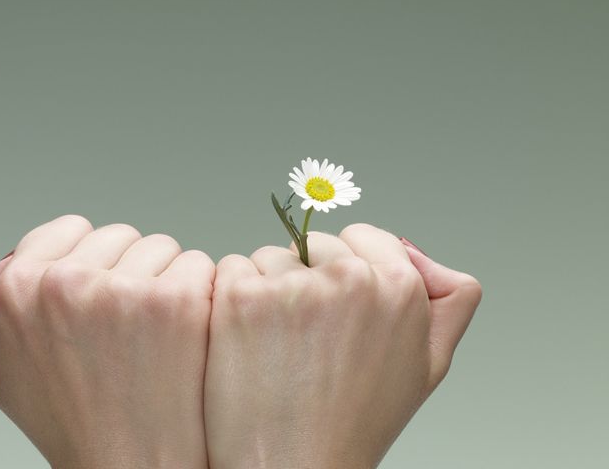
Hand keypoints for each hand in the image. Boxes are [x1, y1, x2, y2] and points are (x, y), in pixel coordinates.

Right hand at [0, 215, 215, 468]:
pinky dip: (199, 292)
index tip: (95, 301)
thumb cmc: (71, 422)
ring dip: (163, 279)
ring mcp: (123, 290)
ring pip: (160, 247)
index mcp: (17, 288)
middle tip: (123, 329)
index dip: (88, 263)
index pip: (69, 229)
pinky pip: (197, 264)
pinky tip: (183, 336)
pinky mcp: (175, 299)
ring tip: (151, 336)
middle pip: (118, 236)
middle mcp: (66, 283)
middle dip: (125, 271)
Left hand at [203, 223, 481, 468]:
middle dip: (308, 277)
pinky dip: (233, 297)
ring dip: (269, 288)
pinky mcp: (241, 296)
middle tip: (310, 338)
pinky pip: (234, 269)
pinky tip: (248, 341)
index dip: (347, 270)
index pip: (363, 236)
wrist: (293, 466)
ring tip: (280, 346)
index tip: (339, 309)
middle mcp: (350, 278)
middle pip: (315, 244)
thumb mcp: (428, 364)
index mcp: (400, 287)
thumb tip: (418, 252)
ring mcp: (292, 286)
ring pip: (272, 256)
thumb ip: (448, 300)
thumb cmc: (356, 421)